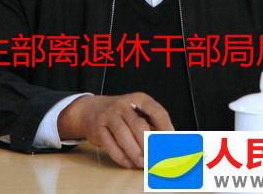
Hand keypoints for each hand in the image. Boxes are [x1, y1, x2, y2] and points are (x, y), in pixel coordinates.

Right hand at [57, 92, 173, 168]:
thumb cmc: (121, 113)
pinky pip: (111, 145)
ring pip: (124, 136)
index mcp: (139, 99)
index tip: (172, 142)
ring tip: (143, 163)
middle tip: (157, 158)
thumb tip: (168, 143)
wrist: (91, 110)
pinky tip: (129, 163)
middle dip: (149, 145)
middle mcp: (124, 105)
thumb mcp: (137, 111)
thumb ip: (152, 125)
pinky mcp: (98, 129)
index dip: (166, 128)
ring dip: (136, 153)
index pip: (157, 112)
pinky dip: (122, 157)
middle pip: (139, 126)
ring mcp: (109, 116)